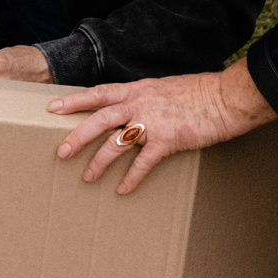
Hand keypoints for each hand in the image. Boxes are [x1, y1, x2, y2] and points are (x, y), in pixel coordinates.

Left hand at [47, 60, 277, 194]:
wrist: (225, 97)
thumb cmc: (198, 92)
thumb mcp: (163, 87)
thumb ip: (144, 97)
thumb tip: (130, 107)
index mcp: (136, 90)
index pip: (98, 94)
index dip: (74, 100)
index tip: (52, 107)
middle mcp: (139, 104)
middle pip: (98, 119)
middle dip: (77, 136)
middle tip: (60, 151)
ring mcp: (152, 122)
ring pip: (116, 143)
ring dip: (99, 161)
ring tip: (87, 177)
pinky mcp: (168, 140)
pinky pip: (144, 162)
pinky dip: (132, 177)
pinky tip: (123, 189)